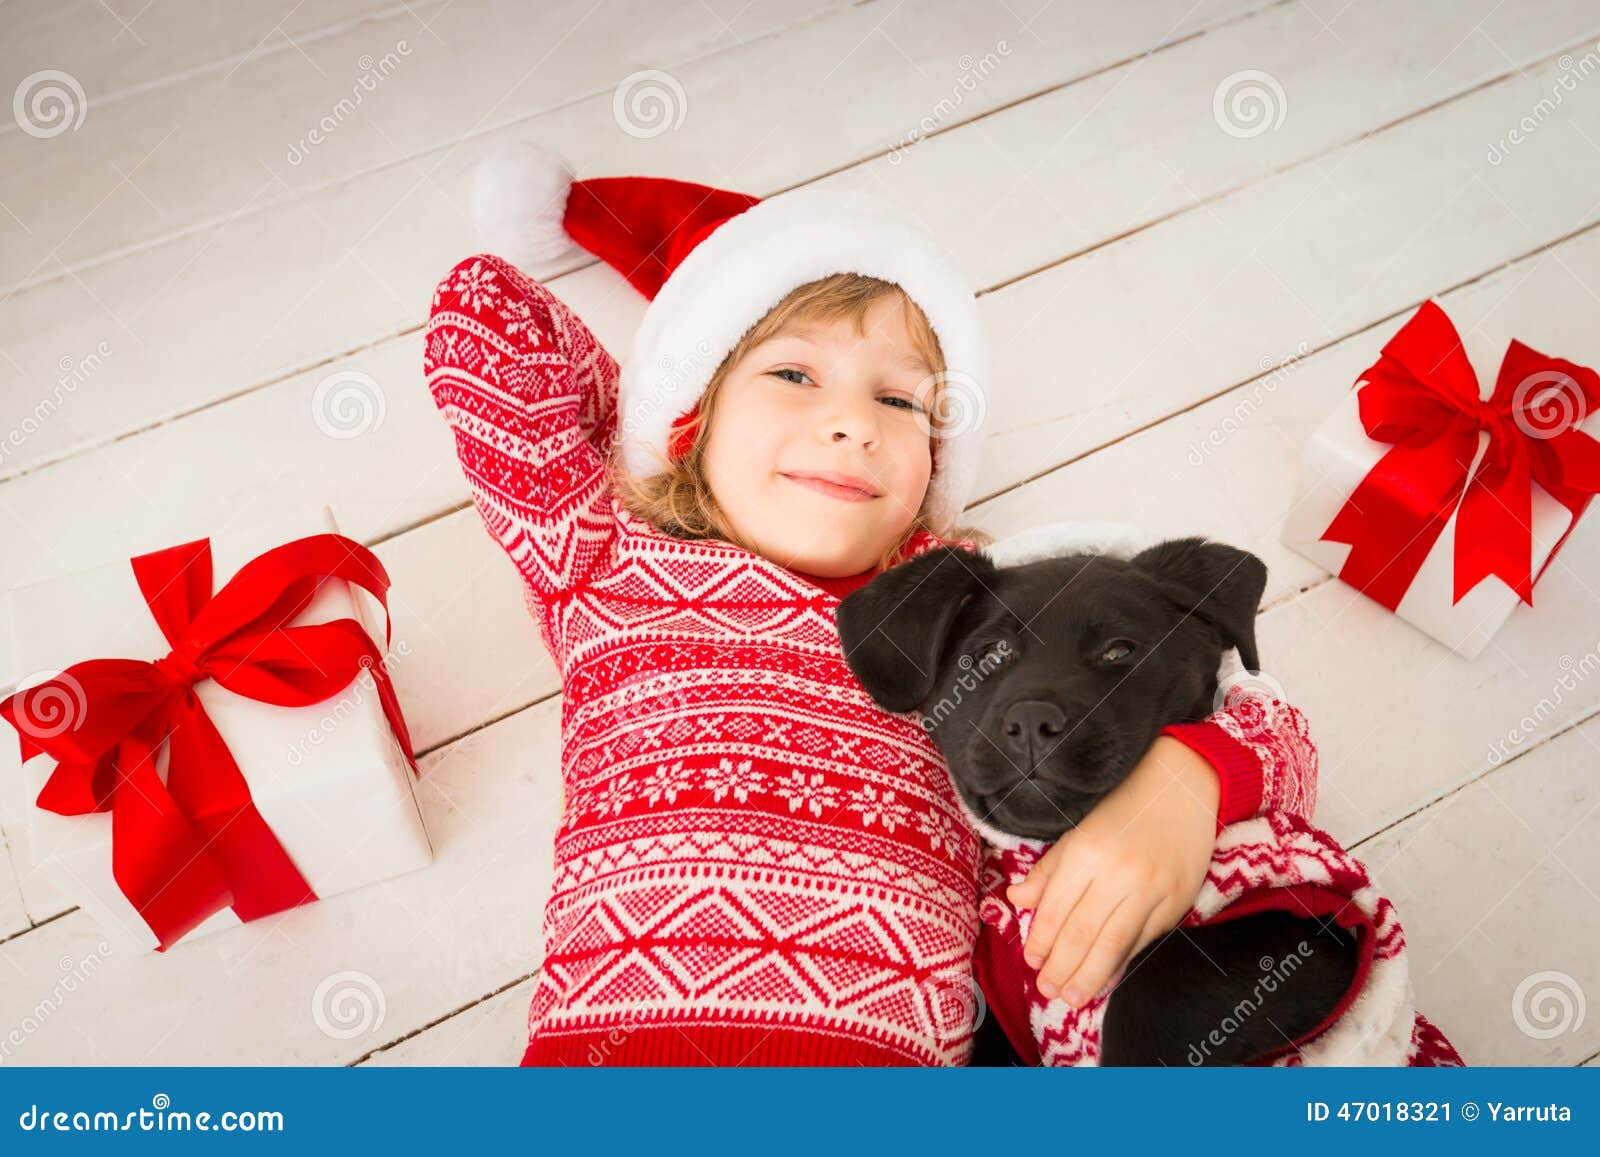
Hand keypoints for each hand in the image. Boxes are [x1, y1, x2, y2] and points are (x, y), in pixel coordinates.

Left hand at [1005, 736, 1219, 1005]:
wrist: (1183, 788)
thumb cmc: (1124, 807)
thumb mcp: (1078, 831)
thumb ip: (1049, 870)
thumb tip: (1018, 900)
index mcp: (1086, 852)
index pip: (1055, 910)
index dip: (1041, 941)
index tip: (1032, 962)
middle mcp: (1118, 874)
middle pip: (1081, 934)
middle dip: (1061, 968)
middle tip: (1048, 991)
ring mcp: (1151, 891)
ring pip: (1113, 945)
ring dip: (1089, 977)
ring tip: (1071, 997)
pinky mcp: (1176, 902)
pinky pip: (1142, 941)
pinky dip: (1121, 963)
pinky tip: (1106, 979)